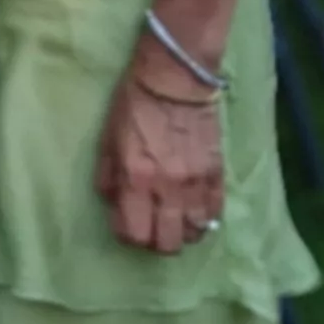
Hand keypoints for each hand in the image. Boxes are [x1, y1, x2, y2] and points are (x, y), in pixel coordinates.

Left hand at [94, 41, 228, 254]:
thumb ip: (108, 178)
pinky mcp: (217, 174)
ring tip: (174, 219)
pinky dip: (204, 218)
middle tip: (151, 226)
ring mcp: (196, 183)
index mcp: (135, 179)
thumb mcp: (106, 140)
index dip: (128, 235)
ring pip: (194, 233)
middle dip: (156, 242)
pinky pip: (215, 213)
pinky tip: (195, 210)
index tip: (127, 224)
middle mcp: (167, 189)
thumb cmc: (134, 107)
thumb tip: (113, 205)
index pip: (134, 234)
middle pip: (167, 244)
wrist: (175, 80)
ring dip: (182, 232)